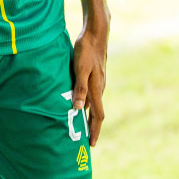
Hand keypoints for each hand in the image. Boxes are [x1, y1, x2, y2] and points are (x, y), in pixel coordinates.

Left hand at [71, 14, 108, 145]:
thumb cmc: (86, 50)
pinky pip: (92, 95)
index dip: (94, 130)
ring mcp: (99, 82)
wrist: (96, 34)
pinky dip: (87, 104)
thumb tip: (78, 108)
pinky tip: (80, 104)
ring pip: (95, 104)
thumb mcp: (80, 69)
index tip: (91, 144)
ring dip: (89, 116)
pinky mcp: (95, 75)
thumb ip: (79, 88)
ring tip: (82, 126)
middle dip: (93, 127)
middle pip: (97, 112)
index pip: (98, 116)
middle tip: (87, 140)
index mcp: (97, 89)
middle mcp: (100, 88)